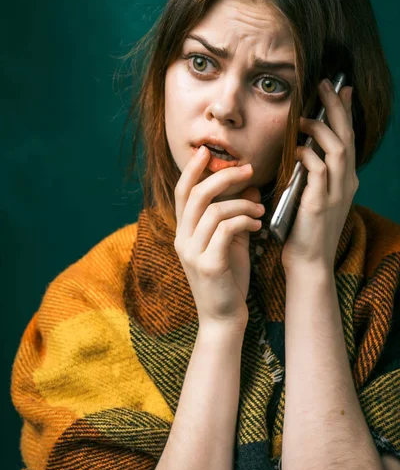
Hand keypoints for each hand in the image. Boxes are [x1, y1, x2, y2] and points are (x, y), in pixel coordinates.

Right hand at [174, 146, 264, 329]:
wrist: (225, 318)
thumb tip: (249, 185)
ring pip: (214, 210)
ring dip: (243, 204)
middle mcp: (182, 240)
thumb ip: (236, 214)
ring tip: (261, 211)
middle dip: (223, 176)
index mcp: (184, 232)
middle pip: (196, 194)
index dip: (193, 169)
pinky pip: (226, 229)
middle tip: (248, 170)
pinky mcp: (209, 264)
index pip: (182, 192)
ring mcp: (193, 253)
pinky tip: (258, 226)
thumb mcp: (232, 241)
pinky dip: (245, 221)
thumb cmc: (228, 279)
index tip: (208, 151)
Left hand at [281, 79, 357, 272]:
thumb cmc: (304, 230)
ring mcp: (335, 194)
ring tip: (308, 115)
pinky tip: (297, 149)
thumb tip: (302, 150)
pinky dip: (309, 156)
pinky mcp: (320, 204)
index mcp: (344, 181)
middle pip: (346, 137)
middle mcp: (346, 184)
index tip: (342, 90)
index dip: (346, 113)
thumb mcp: (311, 197)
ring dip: (323, 128)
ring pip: (338, 149)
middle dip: (338, 108)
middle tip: (327, 84)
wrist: (308, 262)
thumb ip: (311, 175)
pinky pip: (318, 171)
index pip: (348, 138)